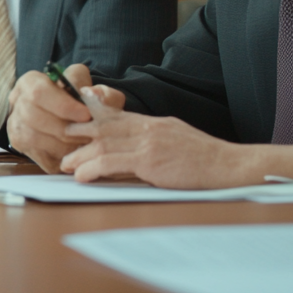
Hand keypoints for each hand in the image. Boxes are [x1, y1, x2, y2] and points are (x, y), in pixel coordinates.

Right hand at [6, 63, 123, 172]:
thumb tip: (94, 94)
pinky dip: (61, 157)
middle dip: (65, 129)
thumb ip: (102, 93)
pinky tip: (74, 153)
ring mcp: (16, 125)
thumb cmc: (81, 103)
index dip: (63, 105)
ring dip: (63, 144)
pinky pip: (39, 156)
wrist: (69, 118)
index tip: (86, 115)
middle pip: (34, 117)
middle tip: (88, 135)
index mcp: (31, 81)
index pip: (39, 92)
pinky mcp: (21, 146)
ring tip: (83, 144)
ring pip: (34, 138)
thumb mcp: (95, 93)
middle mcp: (18, 102)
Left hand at [61, 110, 245, 187]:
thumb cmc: (205, 161)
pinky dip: (92, 168)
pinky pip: (111, 162)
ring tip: (66, 164)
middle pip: (104, 127)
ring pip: (103, 144)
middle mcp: (148, 128)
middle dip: (79, 133)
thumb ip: (151, 144)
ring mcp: (148, 142)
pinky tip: (82, 176)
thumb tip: (126, 157)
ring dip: (81, 155)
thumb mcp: (175, 143)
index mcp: (154, 123)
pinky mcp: (150, 160)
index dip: (92, 117)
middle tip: (61, 140)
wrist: (230, 166)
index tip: (75, 120)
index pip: (117, 116)